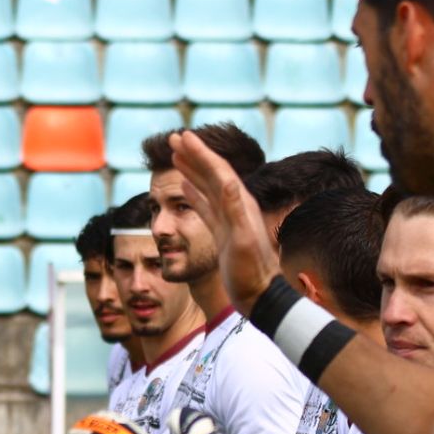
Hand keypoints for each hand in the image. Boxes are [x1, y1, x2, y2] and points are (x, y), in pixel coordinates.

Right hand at [169, 130, 283, 317]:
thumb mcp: (243, 240)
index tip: (182, 136)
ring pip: (207, 187)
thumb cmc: (251, 272)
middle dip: (193, 154)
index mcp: (240, 204)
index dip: (200, 152)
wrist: (259, 297)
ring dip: (192, 169)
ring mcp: (229, 220)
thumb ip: (235, 211)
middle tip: (173, 138)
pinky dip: (194, 194)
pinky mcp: (223, 233)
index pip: (218, 170)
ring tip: (175, 155)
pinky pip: (206, 207)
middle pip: (212, 173)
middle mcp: (236, 207)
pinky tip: (184, 188)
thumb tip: (226, 181)